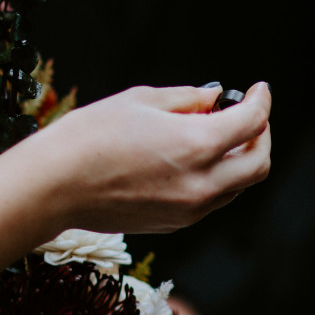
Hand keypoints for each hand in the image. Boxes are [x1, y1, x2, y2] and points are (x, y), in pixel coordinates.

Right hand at [34, 82, 271, 235]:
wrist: (53, 186)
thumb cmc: (89, 136)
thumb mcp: (142, 100)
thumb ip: (187, 99)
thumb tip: (214, 98)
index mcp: (198, 145)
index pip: (253, 123)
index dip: (261, 101)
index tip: (258, 90)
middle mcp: (202, 183)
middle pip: (259, 164)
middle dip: (262, 136)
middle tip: (248, 116)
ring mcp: (190, 209)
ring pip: (238, 187)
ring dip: (239, 160)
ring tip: (216, 136)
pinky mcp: (174, 224)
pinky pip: (212, 201)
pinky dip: (217, 179)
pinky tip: (193, 160)